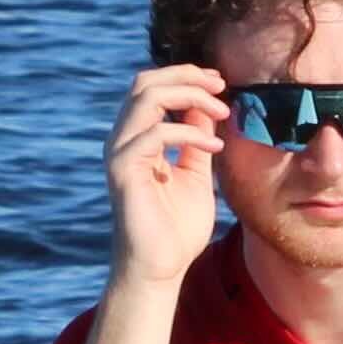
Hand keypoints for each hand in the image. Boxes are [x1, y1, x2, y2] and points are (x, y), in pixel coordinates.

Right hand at [105, 64, 226, 286]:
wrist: (161, 269)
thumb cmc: (177, 227)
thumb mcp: (196, 171)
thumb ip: (196, 137)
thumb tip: (206, 104)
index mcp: (137, 138)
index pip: (153, 87)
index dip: (186, 76)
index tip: (221, 82)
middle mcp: (123, 140)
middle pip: (146, 82)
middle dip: (187, 75)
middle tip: (221, 85)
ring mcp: (119, 153)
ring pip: (148, 96)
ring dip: (190, 95)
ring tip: (223, 111)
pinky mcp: (123, 170)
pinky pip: (156, 133)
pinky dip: (190, 133)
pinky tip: (215, 148)